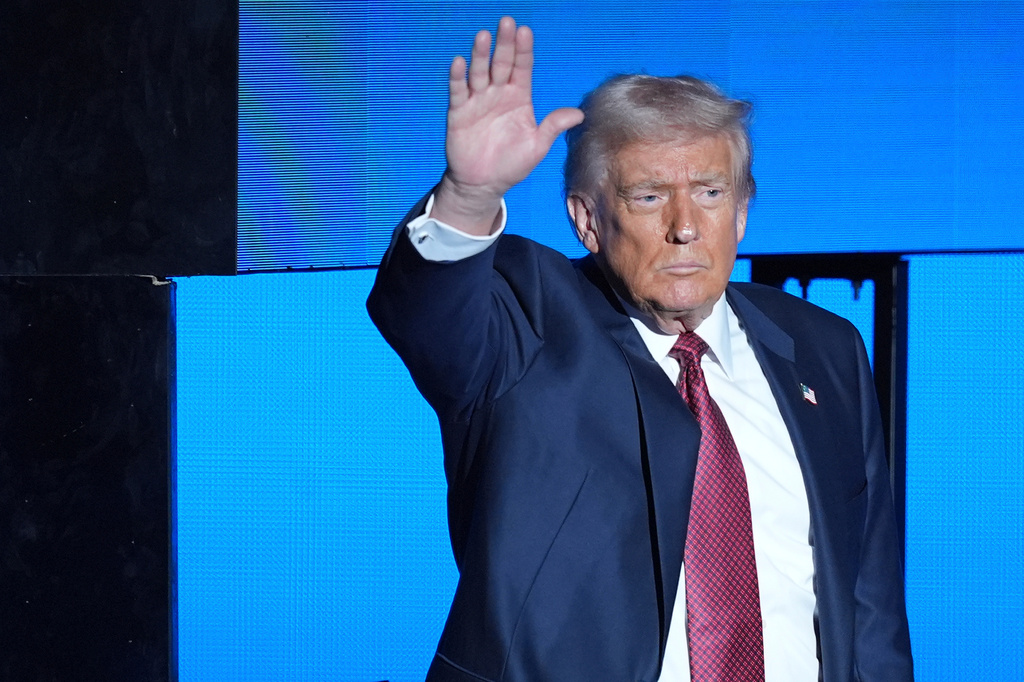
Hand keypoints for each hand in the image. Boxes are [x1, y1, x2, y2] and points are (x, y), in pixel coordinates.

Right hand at [431, 17, 584, 234]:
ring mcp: (477, 102)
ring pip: (479, 73)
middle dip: (504, 44)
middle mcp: (497, 94)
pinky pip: (458, 92)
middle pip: (501, 64)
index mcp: (518, 98)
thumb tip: (579, 114)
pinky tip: (460, 62)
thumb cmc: (512, 165)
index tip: (525, 31)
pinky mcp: (458, 114)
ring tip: (483, 37)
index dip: (523, 50)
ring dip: (480, 55)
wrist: (484, 185)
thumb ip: (553, 126)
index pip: (522, 68)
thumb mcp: (537, 146)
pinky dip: (458, 78)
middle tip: (506, 23)